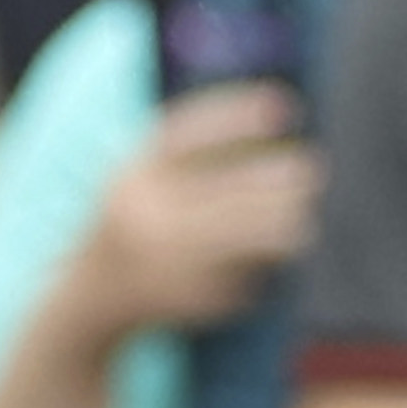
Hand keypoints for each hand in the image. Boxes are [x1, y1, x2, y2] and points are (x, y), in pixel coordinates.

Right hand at [66, 91, 320, 336]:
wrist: (93, 295)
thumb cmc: (137, 216)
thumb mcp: (147, 175)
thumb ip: (197, 150)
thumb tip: (276, 115)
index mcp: (134, 175)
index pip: (187, 134)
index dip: (237, 117)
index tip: (284, 107)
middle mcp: (147, 216)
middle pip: (228, 195)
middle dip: (278, 183)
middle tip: (313, 169)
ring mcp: (167, 262)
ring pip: (246, 240)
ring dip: (284, 227)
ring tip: (304, 221)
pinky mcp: (191, 301)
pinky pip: (242, 277)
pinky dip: (258, 267)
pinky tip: (262, 262)